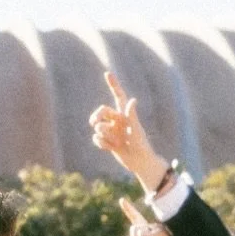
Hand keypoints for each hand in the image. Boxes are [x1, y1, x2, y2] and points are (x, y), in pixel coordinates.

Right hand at [90, 72, 168, 191]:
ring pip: (98, 127)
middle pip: (101, 111)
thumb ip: (132, 116)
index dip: (113, 85)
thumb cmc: (141, 145)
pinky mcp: (107, 141)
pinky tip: (111, 148)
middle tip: (93, 122)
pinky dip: (102, 144)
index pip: (118, 96)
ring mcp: (111, 130)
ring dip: (104, 136)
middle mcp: (117, 120)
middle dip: (96, 116)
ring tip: (115, 142)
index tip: (107, 73)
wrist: (139, 162)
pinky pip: (97, 139)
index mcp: (125, 114)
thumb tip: (132, 100)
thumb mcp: (137, 130)